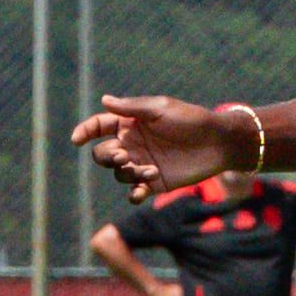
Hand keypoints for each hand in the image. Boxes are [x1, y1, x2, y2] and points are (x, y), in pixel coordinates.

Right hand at [72, 94, 235, 200]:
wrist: (219, 142)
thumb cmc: (191, 119)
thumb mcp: (161, 109)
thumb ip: (132, 108)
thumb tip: (104, 100)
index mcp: (131, 124)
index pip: (99, 127)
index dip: (85, 131)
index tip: (76, 139)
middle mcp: (133, 145)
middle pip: (103, 154)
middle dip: (106, 156)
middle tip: (123, 156)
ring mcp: (143, 164)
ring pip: (118, 174)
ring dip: (127, 173)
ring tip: (149, 169)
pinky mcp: (155, 183)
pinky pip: (134, 193)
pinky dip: (133, 194)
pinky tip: (140, 192)